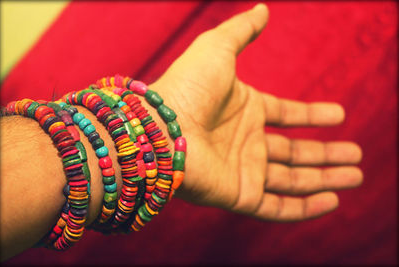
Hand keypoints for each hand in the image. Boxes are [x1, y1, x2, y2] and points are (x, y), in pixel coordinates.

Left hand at [150, 4, 362, 220]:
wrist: (160, 128)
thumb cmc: (187, 87)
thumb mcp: (218, 47)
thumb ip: (242, 30)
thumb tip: (263, 9)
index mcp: (245, 110)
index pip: (287, 115)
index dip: (313, 116)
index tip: (340, 115)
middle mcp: (246, 142)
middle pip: (295, 151)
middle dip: (327, 154)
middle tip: (356, 156)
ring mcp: (243, 170)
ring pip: (293, 180)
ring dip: (325, 179)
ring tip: (355, 176)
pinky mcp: (239, 195)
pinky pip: (278, 207)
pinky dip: (305, 208)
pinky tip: (331, 201)